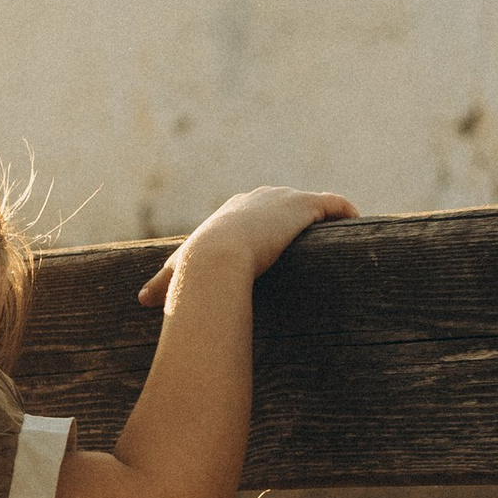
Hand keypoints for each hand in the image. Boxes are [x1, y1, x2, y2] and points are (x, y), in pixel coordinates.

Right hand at [138, 187, 355, 307]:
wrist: (215, 259)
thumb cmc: (195, 269)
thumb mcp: (176, 273)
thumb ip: (161, 283)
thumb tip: (141, 301)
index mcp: (230, 211)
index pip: (254, 211)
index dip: (266, 225)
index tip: (277, 242)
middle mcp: (256, 197)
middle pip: (283, 202)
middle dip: (295, 217)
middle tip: (310, 240)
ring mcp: (281, 199)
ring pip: (310, 202)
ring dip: (324, 215)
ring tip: (340, 235)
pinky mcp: (303, 206)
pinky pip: (333, 204)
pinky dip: (345, 211)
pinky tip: (357, 224)